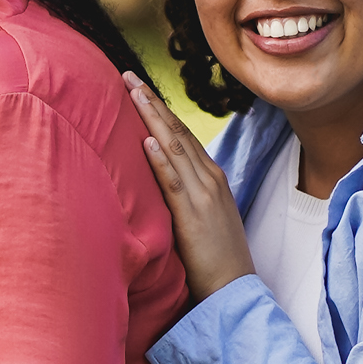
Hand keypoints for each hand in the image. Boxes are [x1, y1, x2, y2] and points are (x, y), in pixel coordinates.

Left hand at [124, 76, 254, 299]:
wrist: (235, 287)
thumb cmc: (216, 258)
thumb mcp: (203, 217)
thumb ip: (186, 195)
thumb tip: (160, 180)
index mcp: (211, 177)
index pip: (182, 134)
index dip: (160, 109)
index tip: (140, 88)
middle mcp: (209, 178)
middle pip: (177, 131)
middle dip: (152, 102)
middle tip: (127, 76)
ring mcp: (203, 195)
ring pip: (174, 148)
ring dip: (152, 118)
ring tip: (133, 93)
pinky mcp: (193, 216)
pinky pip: (174, 182)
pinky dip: (160, 160)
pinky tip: (146, 141)